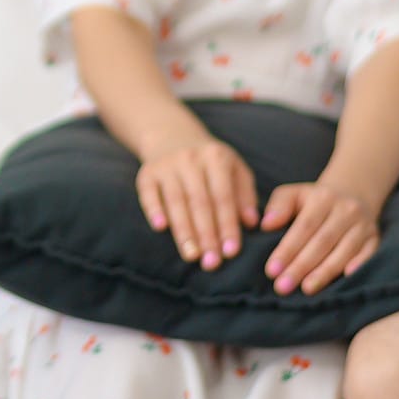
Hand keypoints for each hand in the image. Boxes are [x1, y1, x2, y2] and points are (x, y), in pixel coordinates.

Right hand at [136, 128, 258, 270]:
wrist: (172, 136)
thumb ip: (245, 195)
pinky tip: (160, 228)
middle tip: (212, 263)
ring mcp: (167, 165)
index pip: (224, 197)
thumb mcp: (234, 169)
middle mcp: (191, 158)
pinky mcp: (147, 172)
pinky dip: (154, 210)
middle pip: (200, 202)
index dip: (227, 225)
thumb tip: (252, 223)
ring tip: (192, 256)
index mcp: (217, 157)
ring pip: (176, 201)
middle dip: (207, 235)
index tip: (231, 252)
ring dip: (184, 231)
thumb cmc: (210, 161)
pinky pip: (149, 194)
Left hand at [257, 180, 381, 294]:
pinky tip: (345, 280)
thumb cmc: (315, 200)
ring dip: (325, 272)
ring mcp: (363, 225)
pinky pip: (369, 254)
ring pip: (344, 251)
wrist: (353, 194)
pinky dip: (359, 266)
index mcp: (323, 198)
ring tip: (306, 289)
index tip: (272, 270)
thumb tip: (266, 224)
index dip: (287, 250)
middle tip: (283, 287)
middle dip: (301, 266)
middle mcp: (346, 210)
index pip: (304, 227)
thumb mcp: (294, 194)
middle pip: (322, 242)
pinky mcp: (375, 238)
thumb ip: (279, 206)